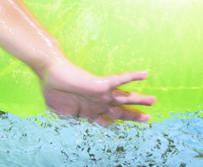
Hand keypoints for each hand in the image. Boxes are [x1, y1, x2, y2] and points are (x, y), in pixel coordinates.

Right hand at [39, 58, 155, 125]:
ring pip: (125, 98)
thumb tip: (75, 126)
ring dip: (139, 100)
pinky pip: (121, 79)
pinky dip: (133, 77)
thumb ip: (70, 120)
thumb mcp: (60, 112)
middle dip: (134, 116)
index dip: (115, 126)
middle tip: (147, 118)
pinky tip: (145, 74)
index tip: (122, 130)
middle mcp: (98, 102)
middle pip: (120, 112)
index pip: (106, 121)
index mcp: (89, 110)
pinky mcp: (102, 83)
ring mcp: (101, 93)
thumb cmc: (52, 89)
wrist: (50, 71)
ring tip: (153, 101)